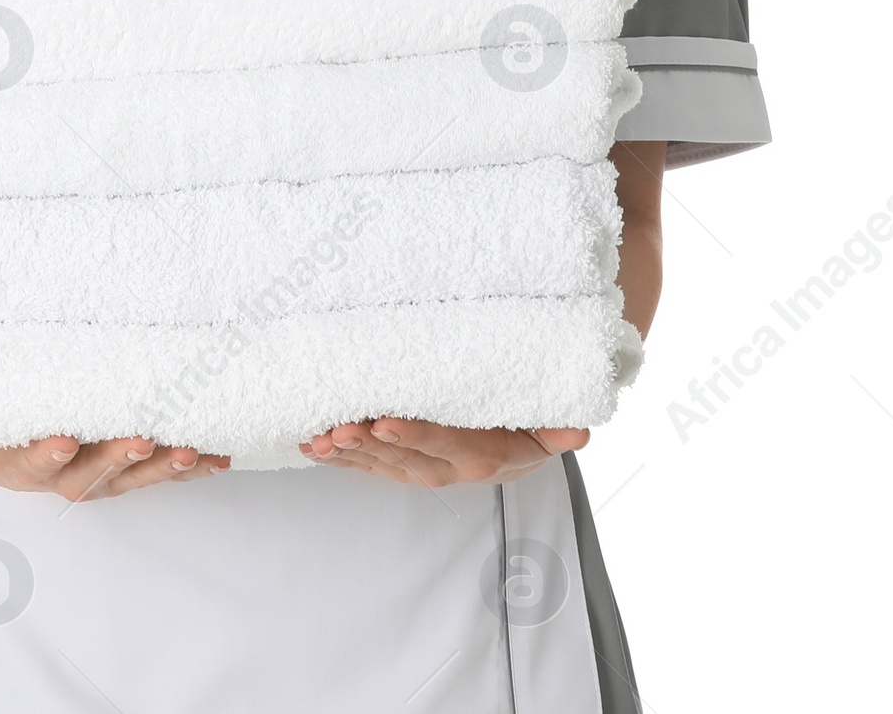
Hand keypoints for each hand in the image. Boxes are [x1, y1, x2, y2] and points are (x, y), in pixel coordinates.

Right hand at [0, 435, 230, 500]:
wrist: (0, 423)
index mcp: (15, 464)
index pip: (30, 464)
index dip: (46, 456)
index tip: (64, 440)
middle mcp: (58, 476)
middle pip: (90, 478)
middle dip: (119, 460)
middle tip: (143, 440)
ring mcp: (95, 474)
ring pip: (131, 479)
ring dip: (163, 466)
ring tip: (191, 449)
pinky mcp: (126, 465)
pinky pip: (160, 469)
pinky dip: (190, 463)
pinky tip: (218, 454)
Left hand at [298, 418, 588, 485]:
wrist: (522, 450)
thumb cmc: (530, 428)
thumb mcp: (551, 428)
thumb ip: (559, 429)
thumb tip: (577, 432)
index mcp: (481, 455)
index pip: (443, 443)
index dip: (414, 435)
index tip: (384, 422)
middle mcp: (448, 468)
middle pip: (403, 457)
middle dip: (367, 444)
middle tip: (337, 427)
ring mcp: (425, 469)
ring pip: (381, 464)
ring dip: (349, 451)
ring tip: (318, 438)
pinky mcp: (406, 466)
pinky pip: (371, 465)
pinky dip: (343, 457)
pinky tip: (315, 447)